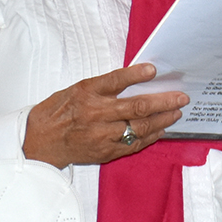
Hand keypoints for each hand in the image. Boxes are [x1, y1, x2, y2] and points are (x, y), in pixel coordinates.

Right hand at [22, 63, 188, 168]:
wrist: (39, 141)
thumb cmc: (59, 111)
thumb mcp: (77, 89)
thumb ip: (104, 86)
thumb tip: (136, 79)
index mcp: (86, 93)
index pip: (116, 80)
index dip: (136, 74)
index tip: (153, 69)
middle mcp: (95, 114)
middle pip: (136, 106)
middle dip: (163, 101)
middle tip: (181, 97)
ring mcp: (101, 135)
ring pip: (139, 127)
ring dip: (162, 120)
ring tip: (176, 113)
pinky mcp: (105, 152)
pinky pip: (133, 144)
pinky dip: (150, 137)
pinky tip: (161, 130)